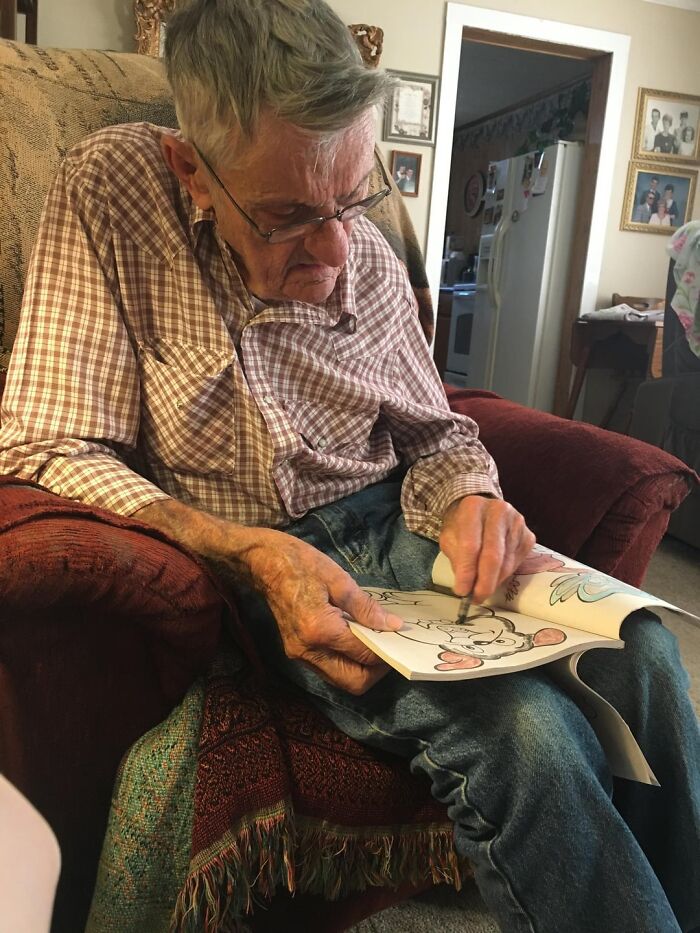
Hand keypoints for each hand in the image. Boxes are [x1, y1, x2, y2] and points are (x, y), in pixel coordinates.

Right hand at [245, 530, 402, 693]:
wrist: (263, 563)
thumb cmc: (300, 563)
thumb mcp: (339, 579)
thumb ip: (366, 607)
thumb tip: (393, 626)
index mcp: (320, 629)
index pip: (364, 654)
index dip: (386, 650)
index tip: (399, 638)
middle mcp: (308, 650)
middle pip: (354, 682)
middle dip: (376, 670)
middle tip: (388, 647)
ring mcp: (299, 655)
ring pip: (341, 680)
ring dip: (361, 669)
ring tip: (373, 643)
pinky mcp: (296, 652)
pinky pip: (329, 669)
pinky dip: (346, 662)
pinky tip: (354, 640)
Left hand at [439, 495, 535, 602]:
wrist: (481, 511)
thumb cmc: (462, 526)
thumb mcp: (449, 538)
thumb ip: (457, 559)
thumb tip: (466, 588)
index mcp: (473, 507)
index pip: (470, 545)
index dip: (467, 571)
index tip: (461, 591)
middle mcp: (499, 511)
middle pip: (493, 555)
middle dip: (484, 582)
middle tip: (476, 598)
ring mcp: (517, 523)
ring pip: (506, 563)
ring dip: (493, 581)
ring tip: (481, 589)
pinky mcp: (528, 535)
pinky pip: (517, 563)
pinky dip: (504, 575)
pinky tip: (493, 575)